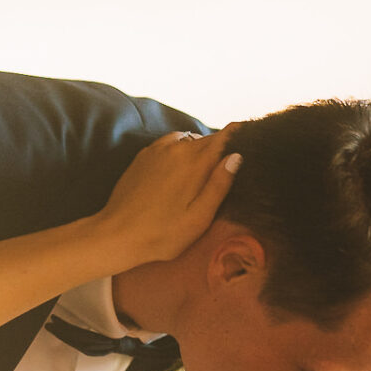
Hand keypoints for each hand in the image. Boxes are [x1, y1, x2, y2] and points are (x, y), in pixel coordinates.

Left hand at [92, 125, 241, 267]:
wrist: (117, 234)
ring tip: (209, 167)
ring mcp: (157, 150)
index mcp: (194, 162)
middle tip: (235, 159)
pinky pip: (172, 144)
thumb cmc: (161, 234)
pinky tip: (184, 167)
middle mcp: (177, 148)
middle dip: (223, 145)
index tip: (254, 139)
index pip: (226, 137)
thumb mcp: (199, 217)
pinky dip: (183, 149)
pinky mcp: (144, 156)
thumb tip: (236, 157)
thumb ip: (219, 185)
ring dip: (201, 149)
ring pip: (189, 140)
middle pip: (209, 138)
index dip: (241, 135)